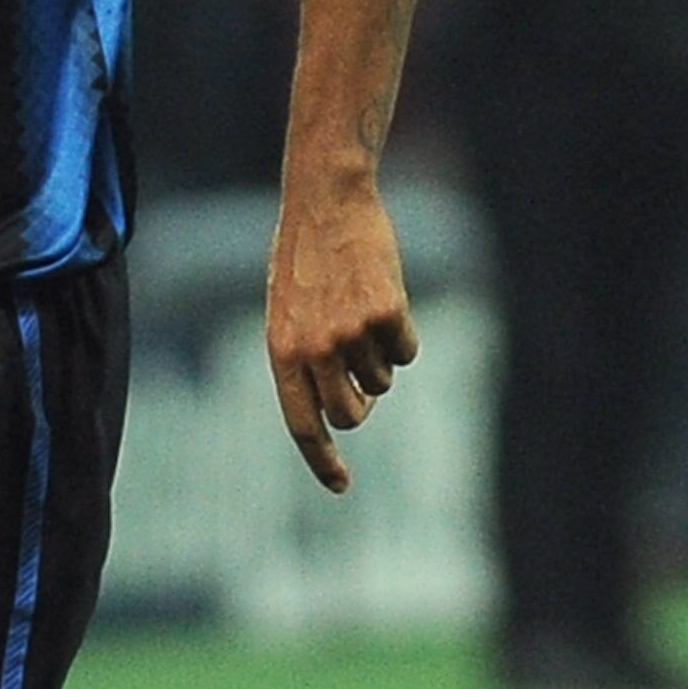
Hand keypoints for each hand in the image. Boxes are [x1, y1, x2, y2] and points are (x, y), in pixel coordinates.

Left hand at [266, 179, 418, 495]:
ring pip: (382, 382)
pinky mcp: (387, 314)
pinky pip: (406, 352)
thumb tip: (341, 409)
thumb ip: (304, 361)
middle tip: (359, 374)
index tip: (341, 487)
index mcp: (281, 351)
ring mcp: (351, 333)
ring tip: (360, 310)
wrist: (327, 201)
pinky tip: (382, 296)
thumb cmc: (304, 258)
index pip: (302, 424)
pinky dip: (402, 335)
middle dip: (360, 404)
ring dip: (379, 359)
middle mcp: (314, 350)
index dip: (322, 460)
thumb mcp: (286, 313)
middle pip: (350, 414)